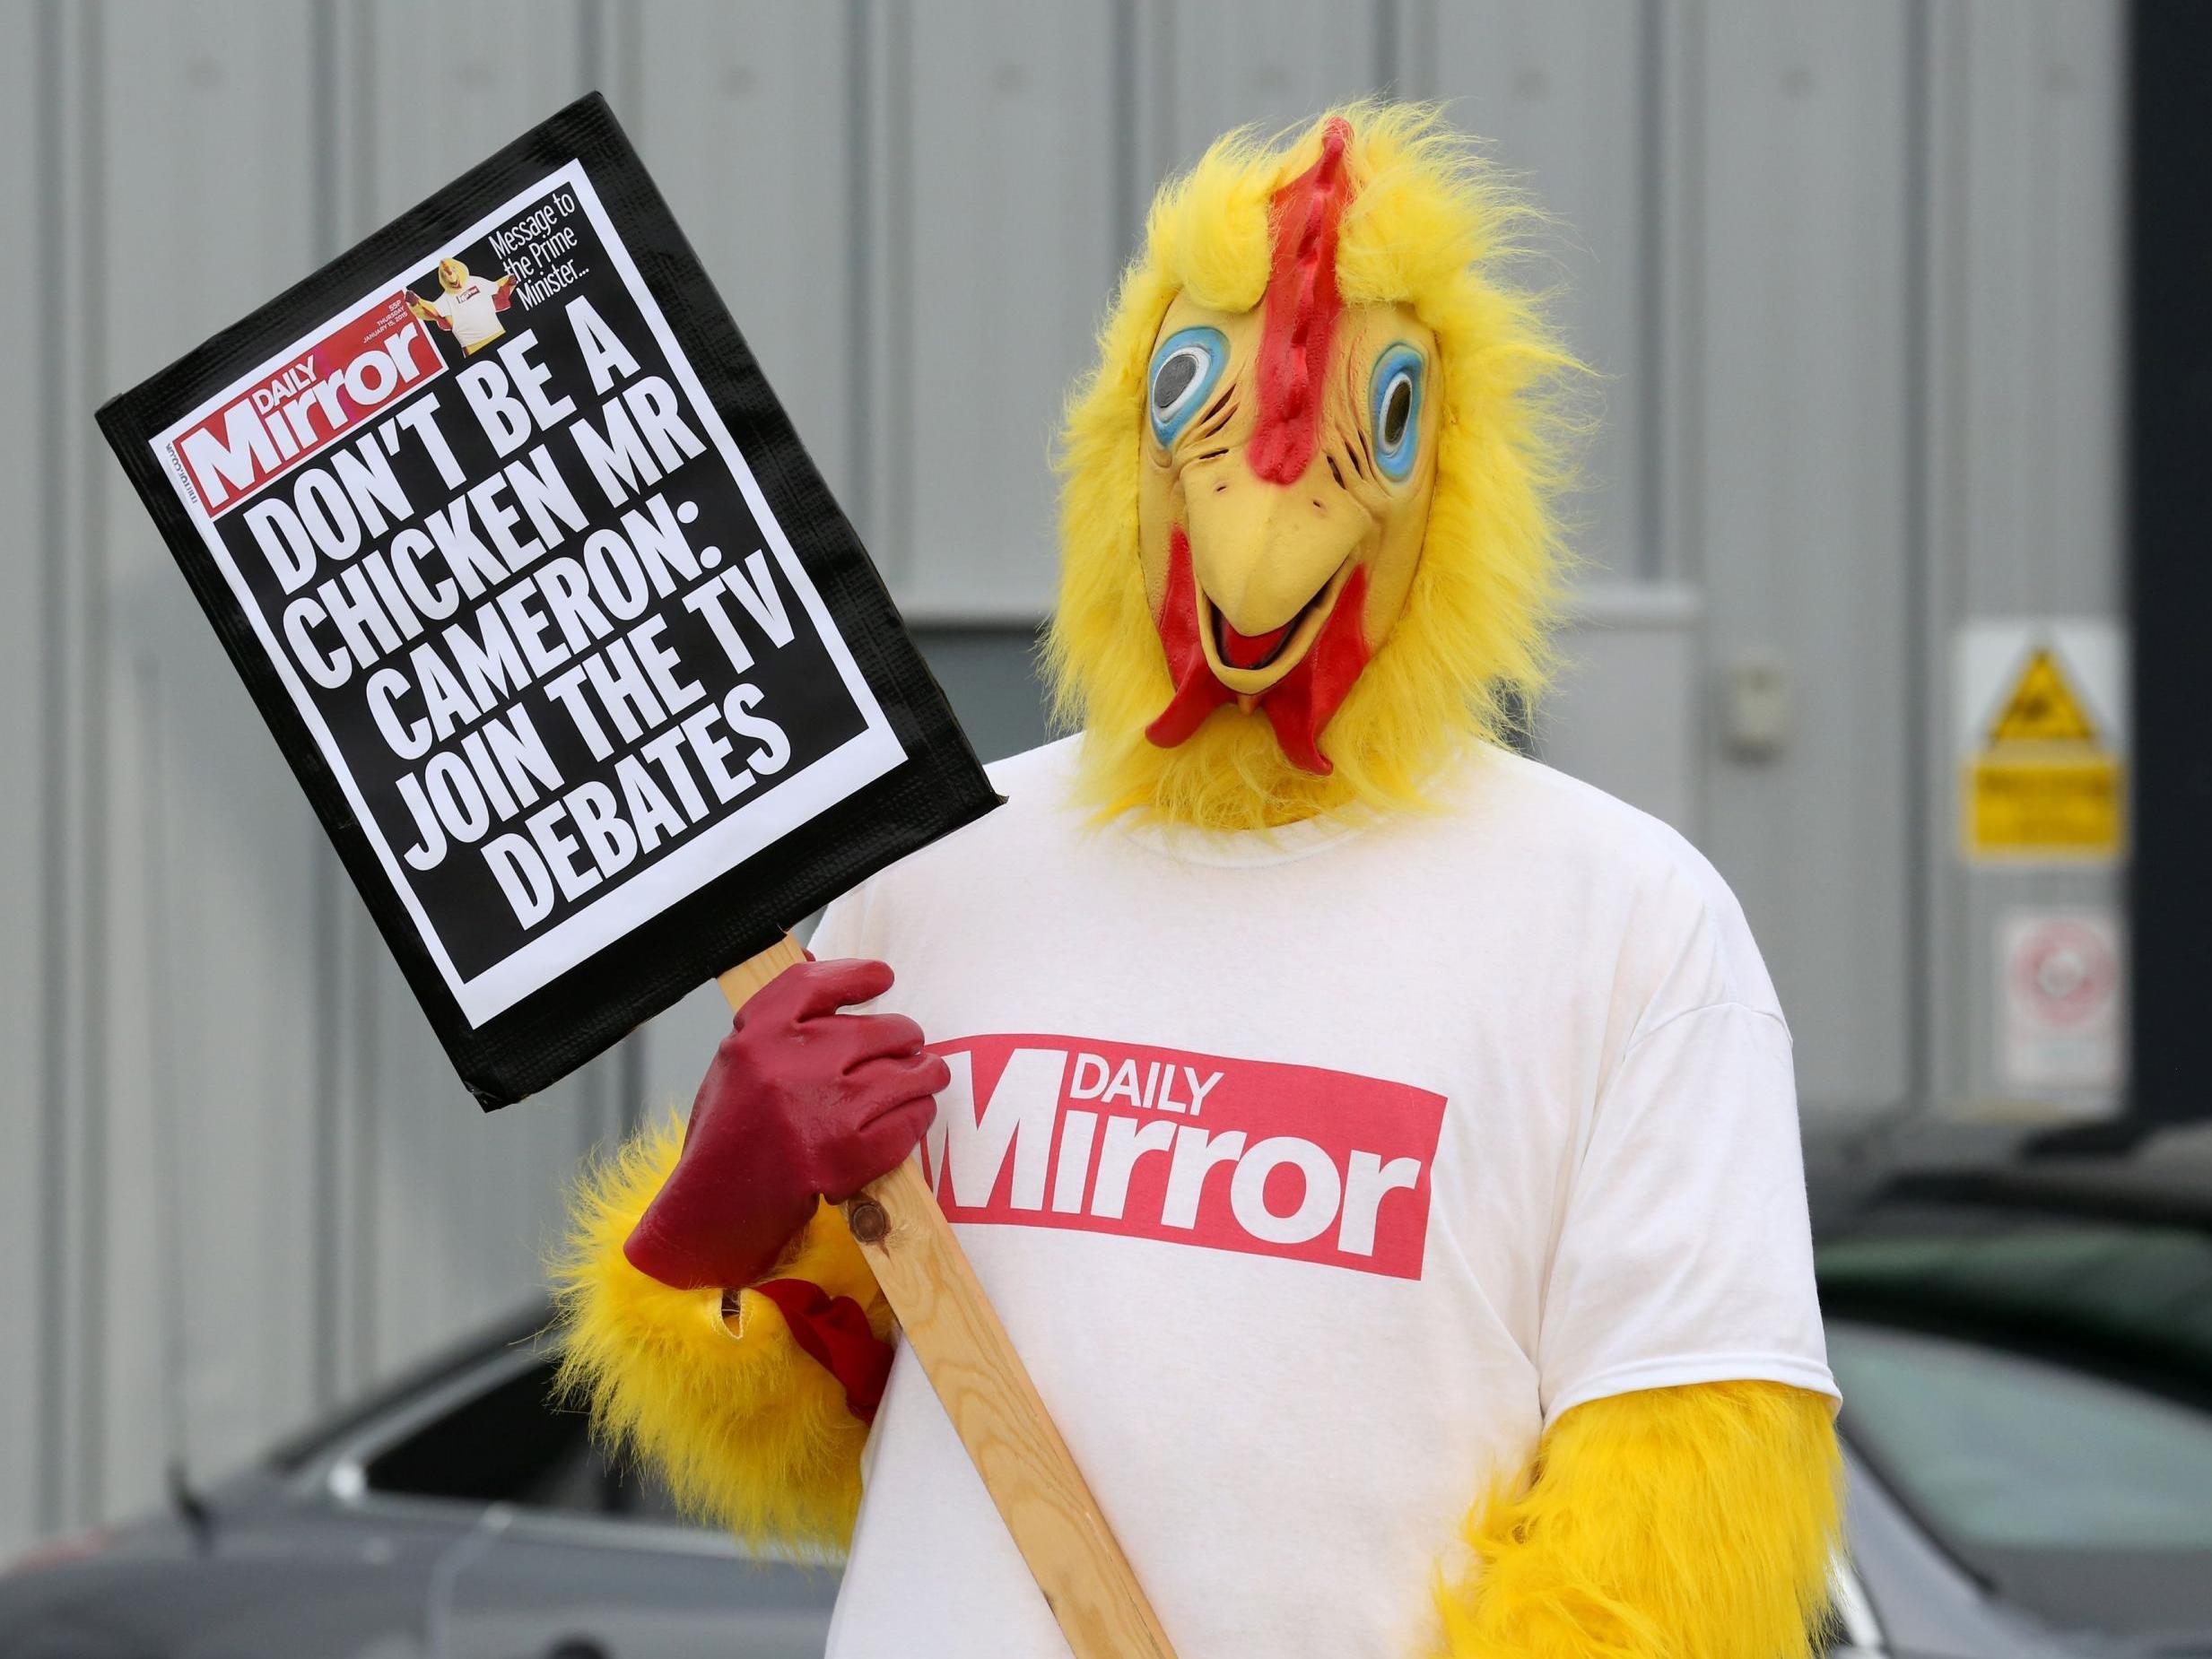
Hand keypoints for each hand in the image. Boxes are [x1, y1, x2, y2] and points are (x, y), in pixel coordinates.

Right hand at [623, 958, 947, 1291]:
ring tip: (925, 1075)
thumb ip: (777, 1021)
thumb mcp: (736, 1063)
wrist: (715, 1208)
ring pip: (907, 1073)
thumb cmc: (728, 1135)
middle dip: (904, 1037)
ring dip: (924, 1074)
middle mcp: (791, 1066)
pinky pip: (910, 1120)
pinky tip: (912, 1114)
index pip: (816, 983)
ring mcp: (824, 1111)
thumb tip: (817, 965)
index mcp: (757, 1037)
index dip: (857, 976)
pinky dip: (918, 1115)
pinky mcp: (849, 1155)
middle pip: (879, 1029)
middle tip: (909, 1045)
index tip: (882, 977)